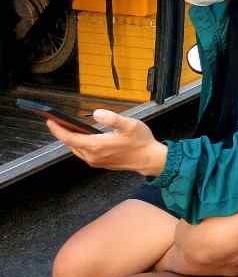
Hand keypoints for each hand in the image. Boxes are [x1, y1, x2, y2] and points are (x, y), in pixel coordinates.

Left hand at [48, 111, 166, 175]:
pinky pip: (84, 154)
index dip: (58, 129)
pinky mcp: (100, 163)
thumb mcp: (129, 125)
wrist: (149, 159)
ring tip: (68, 128)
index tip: (50, 121)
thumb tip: (96, 113)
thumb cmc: (140, 141)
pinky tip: (84, 138)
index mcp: (96, 146)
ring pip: (77, 150)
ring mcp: (96, 161)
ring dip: (71, 139)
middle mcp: (92, 156)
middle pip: (71, 144)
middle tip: (58, 122)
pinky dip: (79, 145)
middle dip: (63, 133)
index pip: (70, 138)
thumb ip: (112, 118)